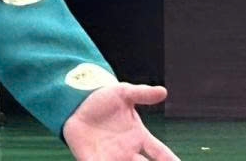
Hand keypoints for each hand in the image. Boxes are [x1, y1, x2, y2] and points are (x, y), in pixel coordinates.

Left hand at [62, 84, 178, 160]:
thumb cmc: (102, 98)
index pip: (161, 153)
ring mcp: (111, 157)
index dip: (171, 160)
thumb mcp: (123, 93)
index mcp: (139, 137)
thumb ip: (142, 94)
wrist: (74, 102)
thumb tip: (163, 91)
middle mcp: (128, 151)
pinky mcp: (92, 159)